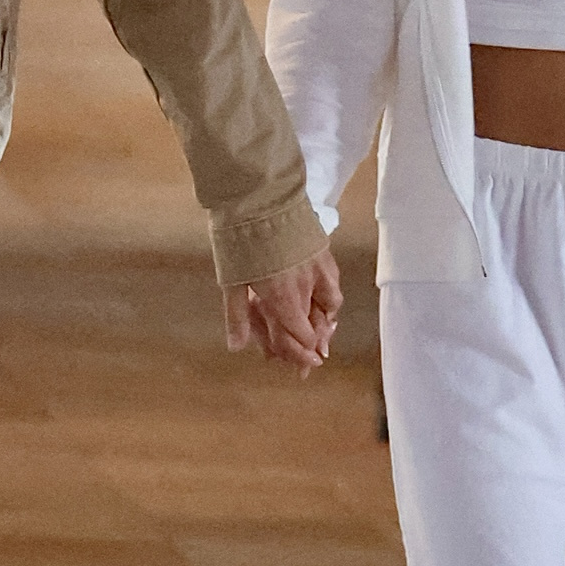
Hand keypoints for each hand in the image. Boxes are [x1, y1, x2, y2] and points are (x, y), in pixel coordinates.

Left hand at [223, 249, 342, 376]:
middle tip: (307, 363)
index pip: (299, 338)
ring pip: (329, 309)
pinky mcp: (323, 254)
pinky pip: (333, 287)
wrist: (258, 196)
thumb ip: (238, 316)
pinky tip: (324, 305)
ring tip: (319, 336)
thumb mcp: (231, 281)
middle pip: (313, 328)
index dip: (300, 356)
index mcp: (282, 298)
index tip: (301, 369)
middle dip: (309, 349)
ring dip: (323, 327)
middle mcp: (305, 288)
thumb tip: (236, 347)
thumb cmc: (239, 239)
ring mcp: (317, 270)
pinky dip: (330, 303)